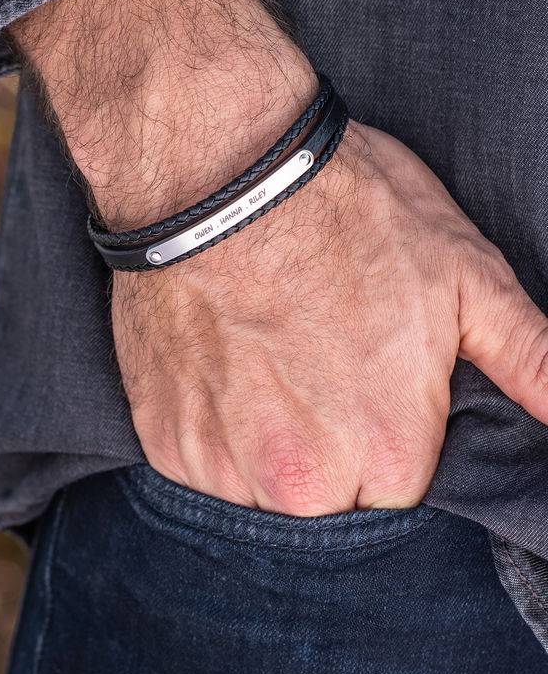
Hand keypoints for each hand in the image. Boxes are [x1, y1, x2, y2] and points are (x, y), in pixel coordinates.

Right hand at [11, 0, 547, 514]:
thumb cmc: (342, 212)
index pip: (396, 491)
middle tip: (306, 362)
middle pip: (325, 501)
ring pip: (256, 492)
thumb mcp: (464, 273)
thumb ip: (533, 361)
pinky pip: (199, 466)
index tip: (360, 377)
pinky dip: (209, 430)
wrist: (218, 173)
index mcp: (387, 456)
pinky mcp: (162, 439)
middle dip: (324, 449)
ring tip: (259, 363)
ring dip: (260, 445)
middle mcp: (298, 483)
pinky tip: (218, 367)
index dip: (382, 431)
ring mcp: (220, 463)